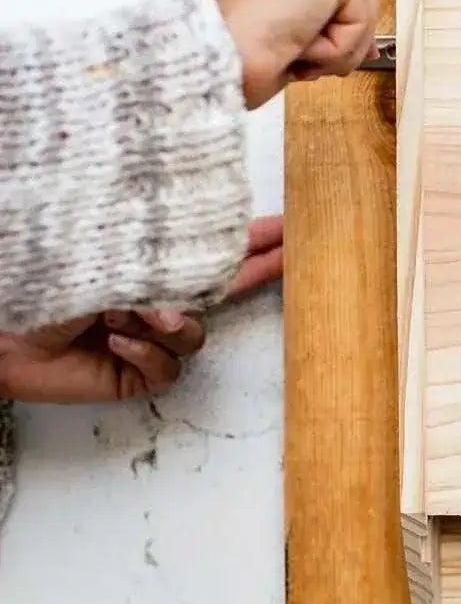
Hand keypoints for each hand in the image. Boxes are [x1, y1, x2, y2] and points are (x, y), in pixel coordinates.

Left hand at [0, 217, 284, 404]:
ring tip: (122, 314)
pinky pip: (168, 368)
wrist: (0, 330)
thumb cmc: (42, 282)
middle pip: (222, 287)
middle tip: (287, 253)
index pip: (212, 251)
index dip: (251, 240)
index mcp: (151, 266)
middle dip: (255, 269)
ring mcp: (149, 339)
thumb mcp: (108, 260)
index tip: (288, 228)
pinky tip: (115, 343)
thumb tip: (190, 305)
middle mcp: (156, 300)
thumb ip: (157, 273)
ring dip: (165, 324)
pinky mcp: (136, 375)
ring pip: (195, 335)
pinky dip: (144, 354)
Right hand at [200, 0, 379, 108]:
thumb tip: (369, 47)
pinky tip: (298, 47)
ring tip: (293, 52)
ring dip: (335, 46)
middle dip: (337, 32)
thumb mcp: (268, 20)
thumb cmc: (224, 46)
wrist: (210, 52)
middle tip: (300, 56)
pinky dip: (336, 51)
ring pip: (359, 8)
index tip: (299, 44)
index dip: (322, 17)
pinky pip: (358, 24)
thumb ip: (314, 18)